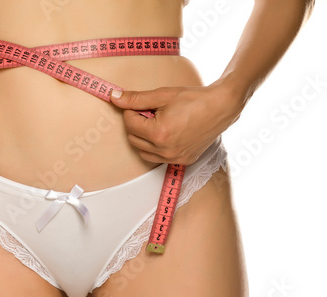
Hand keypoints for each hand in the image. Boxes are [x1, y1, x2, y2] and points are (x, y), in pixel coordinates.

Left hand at [110, 83, 242, 164]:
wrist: (222, 107)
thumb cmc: (194, 99)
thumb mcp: (162, 95)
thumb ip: (136, 99)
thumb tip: (114, 98)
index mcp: (158, 134)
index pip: (129, 123)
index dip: (131, 110)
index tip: (141, 104)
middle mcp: (165, 150)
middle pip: (133, 138)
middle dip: (136, 124)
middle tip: (151, 111)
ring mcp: (174, 158)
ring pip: (143, 151)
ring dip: (143, 137)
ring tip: (158, 122)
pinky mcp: (183, 161)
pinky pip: (158, 158)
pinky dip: (156, 147)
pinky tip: (167, 132)